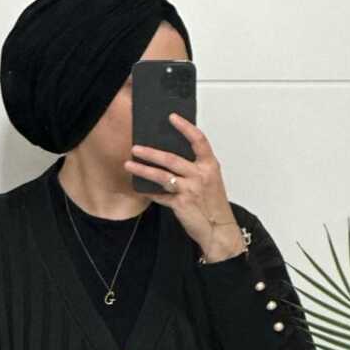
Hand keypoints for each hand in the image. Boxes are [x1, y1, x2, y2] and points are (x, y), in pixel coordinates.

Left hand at [125, 113, 246, 259]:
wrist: (219, 231)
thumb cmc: (215, 206)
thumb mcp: (211, 182)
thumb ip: (196, 168)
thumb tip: (172, 158)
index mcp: (210, 167)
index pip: (199, 140)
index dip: (185, 127)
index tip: (172, 117)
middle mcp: (200, 176)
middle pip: (171, 159)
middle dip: (150, 152)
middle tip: (136, 147)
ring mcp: (190, 190)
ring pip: (162, 176)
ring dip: (143, 169)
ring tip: (129, 164)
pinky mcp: (181, 204)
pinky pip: (161, 195)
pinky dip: (151, 192)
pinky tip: (141, 189)